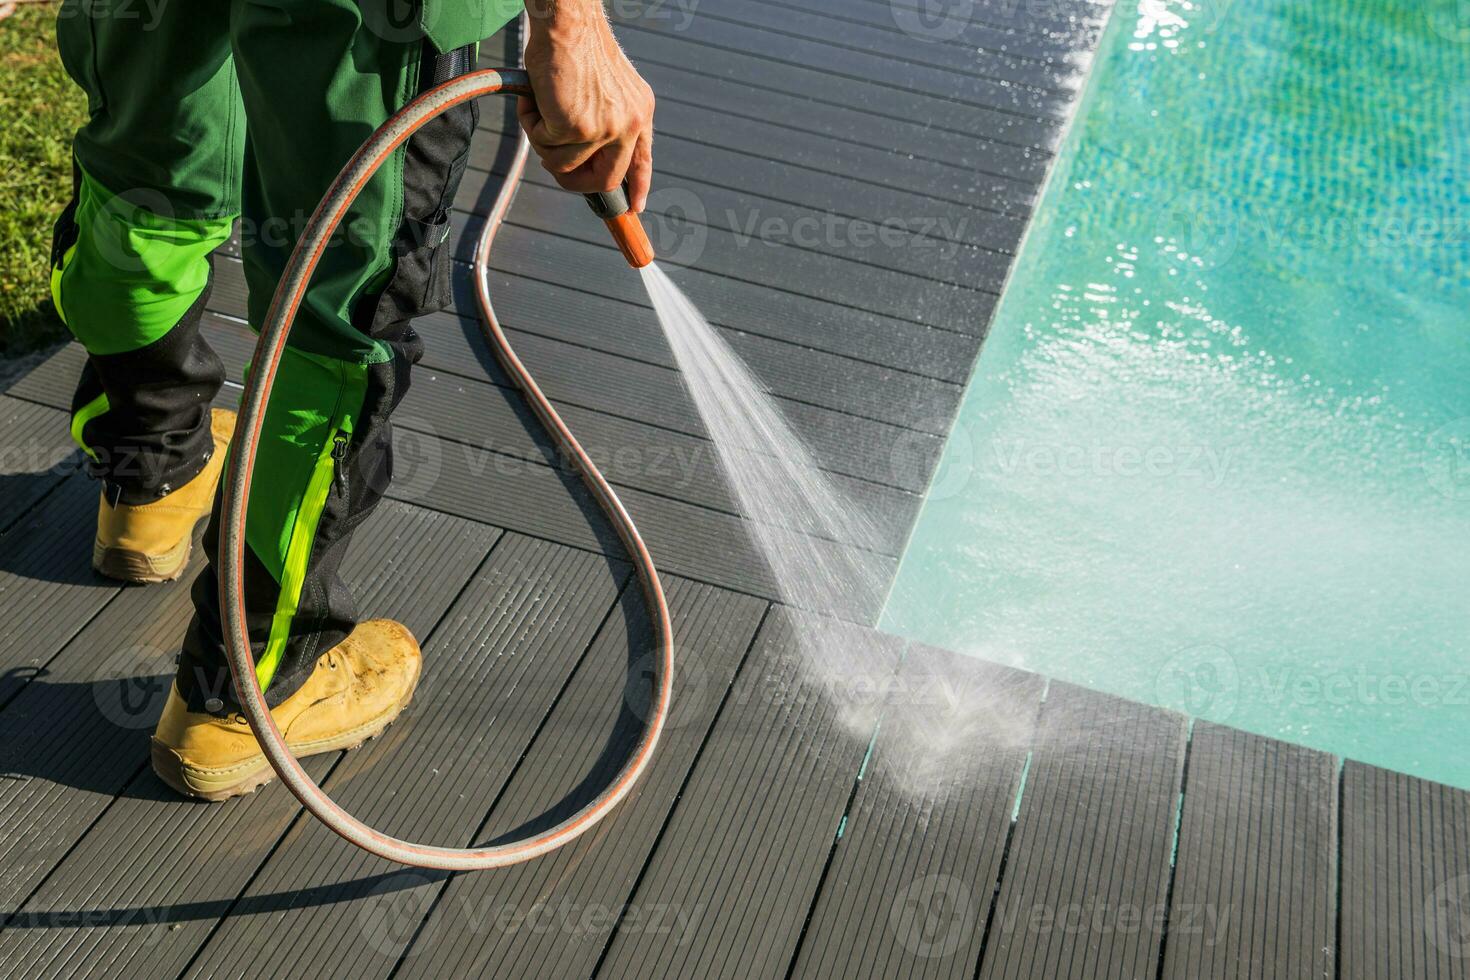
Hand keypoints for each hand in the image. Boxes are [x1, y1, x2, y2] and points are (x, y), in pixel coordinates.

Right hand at [519, 0, 654, 210]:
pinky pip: (545, 146)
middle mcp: (628, 124)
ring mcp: (604, 130)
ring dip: (543, 142)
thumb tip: (586, 159)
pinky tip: (535, 100)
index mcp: (640, 112)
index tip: (635, 207)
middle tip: (553, 166)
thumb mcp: (605, 88)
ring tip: (539, 109)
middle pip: (605, 180)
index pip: (642, 161)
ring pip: (565, 165)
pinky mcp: (576, 129)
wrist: (567, 22)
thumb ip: (605, 120)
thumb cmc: (577, 46)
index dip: (638, 188)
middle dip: (575, 182)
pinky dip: (531, 125)